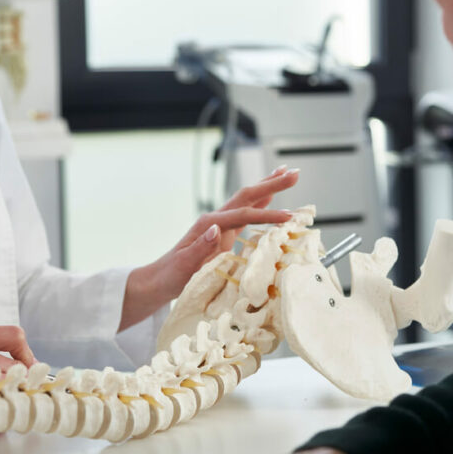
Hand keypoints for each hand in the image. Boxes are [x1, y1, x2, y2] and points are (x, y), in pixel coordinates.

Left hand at [119, 166, 298, 329]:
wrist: (158, 281)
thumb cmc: (170, 276)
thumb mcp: (184, 265)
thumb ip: (200, 247)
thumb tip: (216, 228)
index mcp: (208, 226)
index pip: (243, 215)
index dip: (267, 215)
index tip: (289, 216)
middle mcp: (215, 221)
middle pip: (247, 197)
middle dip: (271, 184)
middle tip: (294, 172)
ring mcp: (219, 226)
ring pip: (247, 201)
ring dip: (267, 187)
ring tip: (286, 173)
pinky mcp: (222, 234)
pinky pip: (245, 214)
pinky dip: (260, 203)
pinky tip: (268, 198)